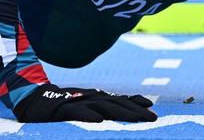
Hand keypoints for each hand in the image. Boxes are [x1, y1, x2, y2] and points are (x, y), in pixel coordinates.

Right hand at [13, 84, 156, 122]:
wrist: (35, 98)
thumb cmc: (66, 103)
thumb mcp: (88, 103)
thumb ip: (108, 105)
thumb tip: (132, 108)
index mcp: (98, 98)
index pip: (121, 101)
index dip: (137, 104)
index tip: (152, 109)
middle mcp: (92, 98)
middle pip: (117, 104)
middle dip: (136, 111)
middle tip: (152, 118)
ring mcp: (78, 102)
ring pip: (103, 107)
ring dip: (121, 113)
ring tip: (136, 119)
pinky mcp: (63, 109)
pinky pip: (77, 113)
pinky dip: (88, 115)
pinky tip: (99, 120)